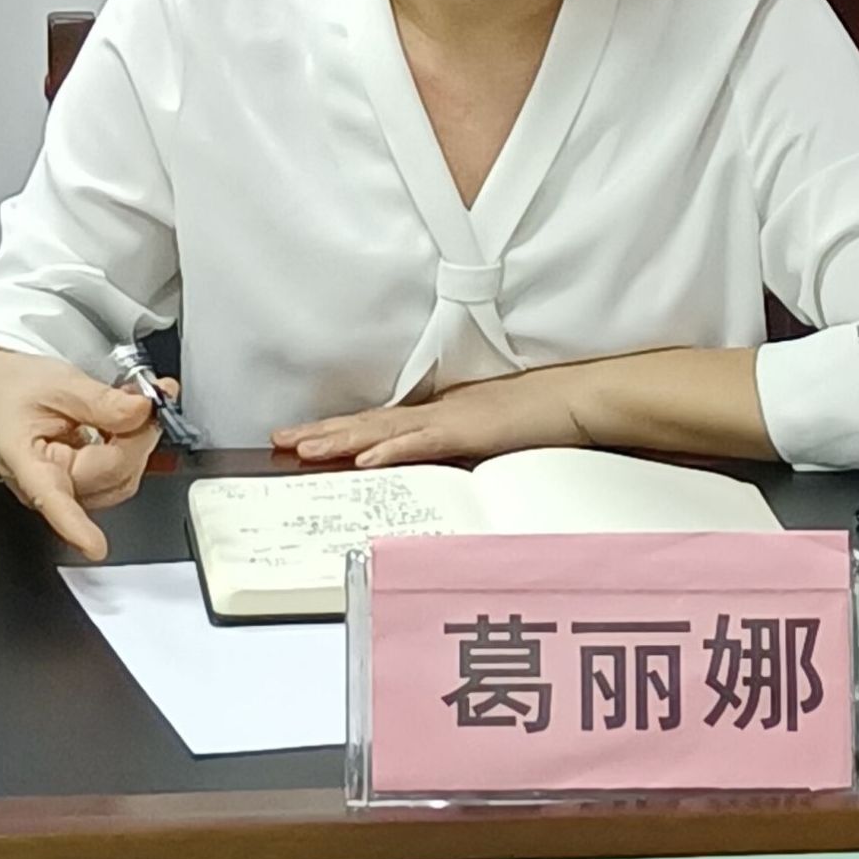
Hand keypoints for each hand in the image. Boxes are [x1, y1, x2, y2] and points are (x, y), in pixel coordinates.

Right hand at [0, 348, 165, 559]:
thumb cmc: (14, 393)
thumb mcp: (56, 383)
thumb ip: (100, 400)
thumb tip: (140, 412)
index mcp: (25, 462)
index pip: (51, 499)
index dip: (74, 525)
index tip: (95, 547)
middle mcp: (45, 487)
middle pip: (108, 479)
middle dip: (136, 439)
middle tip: (146, 401)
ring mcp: (68, 492)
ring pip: (120, 481)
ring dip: (139, 444)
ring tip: (132, 406)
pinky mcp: (86, 488)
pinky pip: (120, 476)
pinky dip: (135, 447)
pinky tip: (131, 420)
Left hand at [272, 364, 596, 468]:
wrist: (576, 396)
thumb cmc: (542, 415)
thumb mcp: (491, 434)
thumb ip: (460, 445)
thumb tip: (434, 461)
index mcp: (441, 412)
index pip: (380, 422)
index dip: (340, 429)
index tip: (304, 437)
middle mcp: (437, 410)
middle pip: (369, 422)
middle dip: (323, 432)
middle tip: (281, 439)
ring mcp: (451, 418)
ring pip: (385, 429)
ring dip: (343, 438)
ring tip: (306, 447)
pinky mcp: (469, 430)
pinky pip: (423, 441)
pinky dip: (393, 448)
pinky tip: (366, 457)